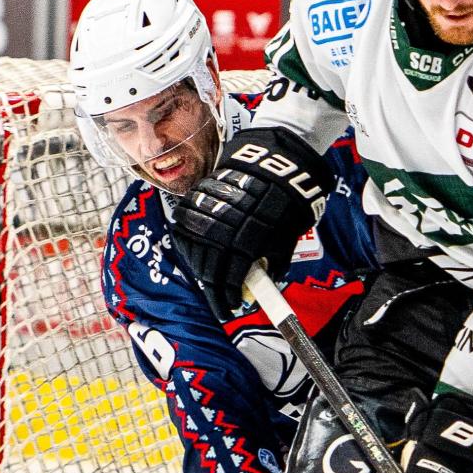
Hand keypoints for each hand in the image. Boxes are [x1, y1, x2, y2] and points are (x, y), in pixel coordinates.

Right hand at [173, 127, 332, 314]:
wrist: (274, 162)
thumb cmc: (285, 202)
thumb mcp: (285, 237)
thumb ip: (273, 262)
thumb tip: (264, 282)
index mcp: (245, 244)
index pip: (229, 281)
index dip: (228, 299)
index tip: (230, 309)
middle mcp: (221, 231)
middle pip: (208, 272)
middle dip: (214, 291)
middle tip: (220, 303)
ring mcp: (206, 215)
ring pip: (195, 253)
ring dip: (202, 271)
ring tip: (210, 281)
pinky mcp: (197, 201)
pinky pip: (186, 231)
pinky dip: (191, 247)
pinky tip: (198, 256)